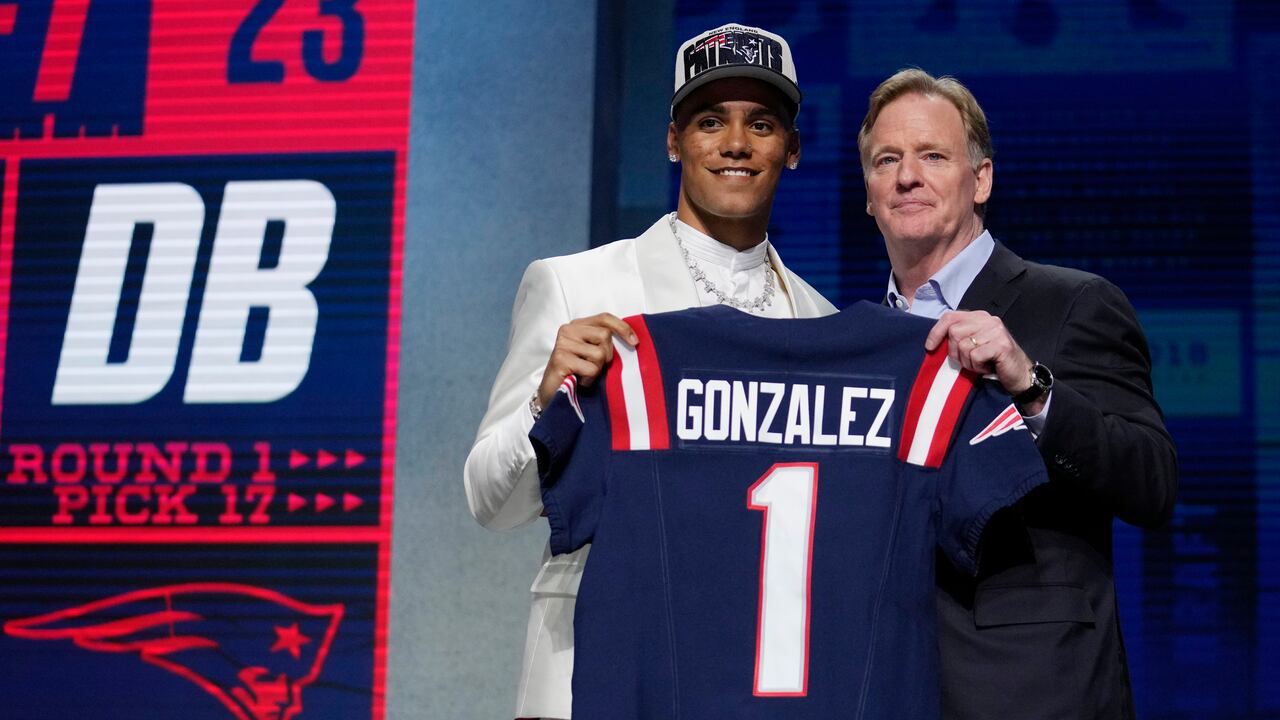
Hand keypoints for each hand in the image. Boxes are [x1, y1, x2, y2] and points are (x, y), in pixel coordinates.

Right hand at [537, 313, 637, 408]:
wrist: (552, 393)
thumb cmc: (576, 372)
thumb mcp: (592, 353)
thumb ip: (604, 342)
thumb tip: (632, 340)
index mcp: (577, 325)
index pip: (604, 318)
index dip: (623, 327)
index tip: (635, 342)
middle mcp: (568, 330)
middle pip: (605, 335)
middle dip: (607, 355)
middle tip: (595, 366)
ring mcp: (563, 344)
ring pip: (600, 354)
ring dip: (597, 370)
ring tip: (584, 374)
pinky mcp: (560, 359)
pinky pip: (591, 369)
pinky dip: (590, 379)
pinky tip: (579, 381)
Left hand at [925, 310, 1044, 412]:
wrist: (1019, 375)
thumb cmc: (992, 361)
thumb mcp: (972, 345)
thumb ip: (958, 337)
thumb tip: (933, 341)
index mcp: (979, 316)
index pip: (950, 317)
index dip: (936, 331)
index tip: (929, 347)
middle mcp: (988, 319)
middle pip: (954, 332)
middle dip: (955, 352)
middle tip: (968, 361)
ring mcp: (996, 331)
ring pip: (963, 346)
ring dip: (968, 362)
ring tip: (980, 364)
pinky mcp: (1001, 344)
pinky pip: (975, 356)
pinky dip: (978, 367)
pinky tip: (987, 367)